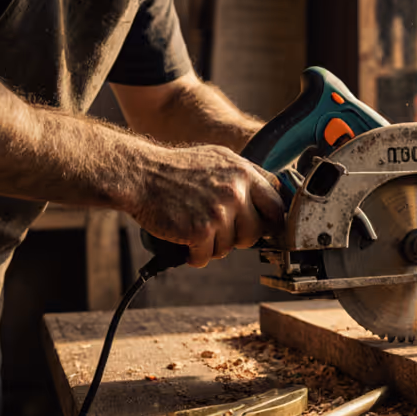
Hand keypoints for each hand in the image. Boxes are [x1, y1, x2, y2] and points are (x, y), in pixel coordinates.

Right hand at [127, 144, 284, 267]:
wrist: (140, 174)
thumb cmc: (176, 168)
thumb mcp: (218, 159)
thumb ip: (245, 176)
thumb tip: (270, 196)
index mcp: (244, 173)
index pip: (276, 205)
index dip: (270, 222)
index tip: (264, 230)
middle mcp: (236, 191)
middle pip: (255, 233)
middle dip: (238, 238)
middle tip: (219, 232)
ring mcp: (219, 211)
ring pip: (230, 247)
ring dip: (212, 246)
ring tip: (195, 229)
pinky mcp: (201, 230)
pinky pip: (206, 257)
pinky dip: (194, 256)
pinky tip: (185, 242)